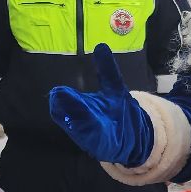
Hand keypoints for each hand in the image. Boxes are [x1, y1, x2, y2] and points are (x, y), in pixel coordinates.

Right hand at [47, 45, 154, 166]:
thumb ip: (107, 70)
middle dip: (69, 109)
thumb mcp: (113, 88)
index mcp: (81, 107)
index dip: (62, 99)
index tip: (57, 92)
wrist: (133, 137)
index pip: (67, 103)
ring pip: (83, 130)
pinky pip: (98, 141)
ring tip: (77, 116)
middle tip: (59, 99)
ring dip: (79, 123)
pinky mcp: (105, 145)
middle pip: (73, 116)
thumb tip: (100, 45)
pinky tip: (96, 128)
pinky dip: (96, 136)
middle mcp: (82, 123)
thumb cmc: (117, 111)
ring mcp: (92, 136)